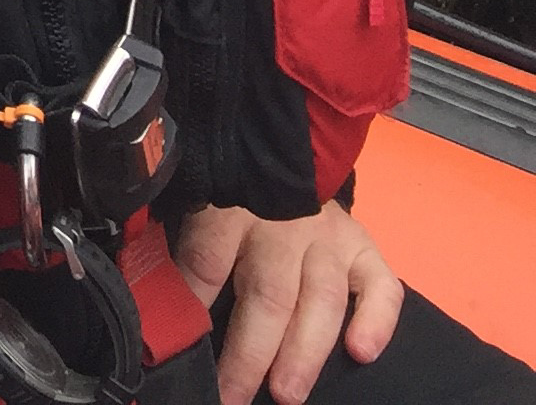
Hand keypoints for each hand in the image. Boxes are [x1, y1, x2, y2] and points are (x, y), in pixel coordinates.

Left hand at [175, 201, 401, 404]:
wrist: (284, 158)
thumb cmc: (233, 197)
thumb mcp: (197, 207)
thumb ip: (184, 254)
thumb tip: (158, 309)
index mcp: (227, 210)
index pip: (207, 260)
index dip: (193, 306)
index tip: (180, 350)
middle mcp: (281, 223)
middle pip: (268, 292)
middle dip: (252, 352)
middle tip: (234, 395)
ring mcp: (327, 237)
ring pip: (320, 298)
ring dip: (304, 351)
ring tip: (287, 393)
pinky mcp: (364, 247)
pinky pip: (380, 285)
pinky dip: (376, 320)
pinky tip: (361, 351)